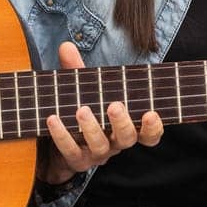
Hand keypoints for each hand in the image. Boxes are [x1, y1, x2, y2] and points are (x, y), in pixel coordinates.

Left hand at [38, 42, 164, 184]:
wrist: (59, 150)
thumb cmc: (82, 114)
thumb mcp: (83, 91)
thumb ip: (77, 69)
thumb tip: (65, 45)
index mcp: (127, 127)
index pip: (149, 133)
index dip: (153, 127)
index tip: (151, 114)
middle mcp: (115, 143)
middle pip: (127, 138)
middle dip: (122, 123)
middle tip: (114, 106)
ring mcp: (96, 154)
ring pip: (99, 146)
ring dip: (91, 127)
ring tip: (82, 110)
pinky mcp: (75, 160)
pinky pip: (70, 151)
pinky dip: (61, 135)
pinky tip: (53, 119)